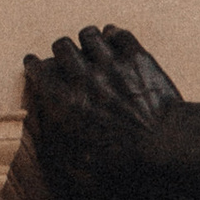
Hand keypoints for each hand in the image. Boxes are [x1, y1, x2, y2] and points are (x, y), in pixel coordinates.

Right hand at [22, 24, 182, 179]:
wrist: (165, 144)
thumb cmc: (126, 161)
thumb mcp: (84, 166)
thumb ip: (61, 153)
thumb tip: (48, 144)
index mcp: (66, 102)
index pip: (39, 72)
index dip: (35, 66)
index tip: (34, 63)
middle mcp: (84, 77)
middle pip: (61, 46)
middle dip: (62, 50)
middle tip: (68, 56)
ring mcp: (111, 64)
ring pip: (89, 34)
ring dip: (89, 40)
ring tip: (93, 46)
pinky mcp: (136, 57)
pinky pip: (119, 33)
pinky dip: (115, 36)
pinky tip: (117, 41)